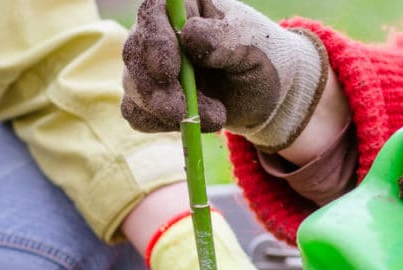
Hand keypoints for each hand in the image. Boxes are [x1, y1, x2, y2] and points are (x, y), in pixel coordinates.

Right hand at [121, 0, 327, 151]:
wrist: (269, 94)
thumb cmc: (263, 58)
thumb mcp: (252, 44)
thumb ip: (223, 39)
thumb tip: (190, 34)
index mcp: (184, 6)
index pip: (153, 12)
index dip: (154, 41)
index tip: (168, 72)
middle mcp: (159, 32)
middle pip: (135, 53)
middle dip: (155, 89)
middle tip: (182, 112)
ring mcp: (149, 66)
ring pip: (134, 88)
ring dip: (167, 111)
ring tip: (216, 118)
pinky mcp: (149, 99)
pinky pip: (136, 114)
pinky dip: (160, 124)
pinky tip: (192, 125)